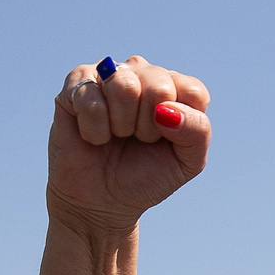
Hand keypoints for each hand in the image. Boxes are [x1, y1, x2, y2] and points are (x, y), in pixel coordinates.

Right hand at [47, 56, 211, 241]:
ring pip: (124, 85)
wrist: (100, 201)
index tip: (164, 141)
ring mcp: (110, 74)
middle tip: (136, 139)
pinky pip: (90, 98)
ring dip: (120, 125)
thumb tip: (167, 108)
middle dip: (147, 127)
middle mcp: (145, 73)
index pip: (192, 91)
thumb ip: (197, 132)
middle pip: (159, 85)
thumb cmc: (144, 177)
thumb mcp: (185, 163)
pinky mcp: (77, 82)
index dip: (179, 124)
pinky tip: (93, 135)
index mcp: (176, 89)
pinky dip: (94, 130)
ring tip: (115, 135)